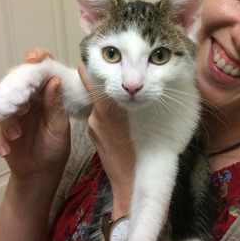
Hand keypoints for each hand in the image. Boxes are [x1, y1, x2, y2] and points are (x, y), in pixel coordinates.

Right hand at [0, 48, 70, 181]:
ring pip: (2, 100)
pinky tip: (6, 149)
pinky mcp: (1, 124)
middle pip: (16, 79)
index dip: (37, 58)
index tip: (34, 59)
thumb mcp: (60, 127)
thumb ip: (55, 105)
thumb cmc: (55, 148)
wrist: (41, 173)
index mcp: (47, 93)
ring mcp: (14, 110)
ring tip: (17, 134)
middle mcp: (29, 97)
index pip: (42, 68)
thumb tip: (55, 80)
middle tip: (22, 105)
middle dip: (16, 87)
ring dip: (8, 118)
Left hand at [78, 64, 133, 216]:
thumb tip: (138, 83)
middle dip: (103, 79)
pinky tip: (120, 116)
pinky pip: (99, 117)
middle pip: (94, 90)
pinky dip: (107, 112)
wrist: (130, 185)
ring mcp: (93, 127)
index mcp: (107, 111)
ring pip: (97, 104)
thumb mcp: (148, 122)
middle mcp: (95, 117)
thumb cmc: (146, 154)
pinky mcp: (95, 137)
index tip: (97, 55)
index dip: (93, 66)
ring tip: (121, 93)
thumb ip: (138, 100)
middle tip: (114, 69)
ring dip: (106, 97)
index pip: (91, 80)